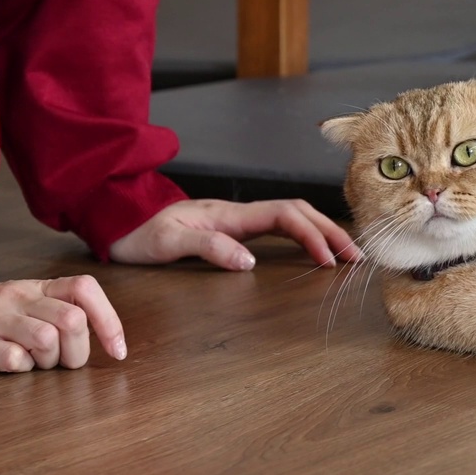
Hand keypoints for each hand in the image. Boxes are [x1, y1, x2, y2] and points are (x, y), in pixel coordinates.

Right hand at [0, 276, 125, 371]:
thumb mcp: (26, 300)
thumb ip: (61, 311)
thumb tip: (104, 339)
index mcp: (38, 288)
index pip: (86, 289)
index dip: (110, 321)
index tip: (117, 351)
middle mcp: (19, 298)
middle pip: (73, 321)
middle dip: (78, 352)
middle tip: (61, 362)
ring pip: (47, 339)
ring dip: (50, 362)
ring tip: (34, 363)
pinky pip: (12, 359)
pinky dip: (21, 369)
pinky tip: (11, 365)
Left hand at [108, 199, 360, 270]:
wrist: (119, 220)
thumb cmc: (140, 234)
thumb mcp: (168, 244)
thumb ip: (209, 248)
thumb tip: (249, 262)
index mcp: (230, 215)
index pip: (285, 217)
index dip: (312, 236)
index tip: (328, 261)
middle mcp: (239, 213)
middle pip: (299, 213)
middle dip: (331, 232)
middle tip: (356, 258)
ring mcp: (238, 220)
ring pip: (293, 217)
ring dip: (322, 232)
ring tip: (345, 255)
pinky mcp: (234, 229)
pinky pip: (279, 228)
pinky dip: (303, 235)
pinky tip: (312, 250)